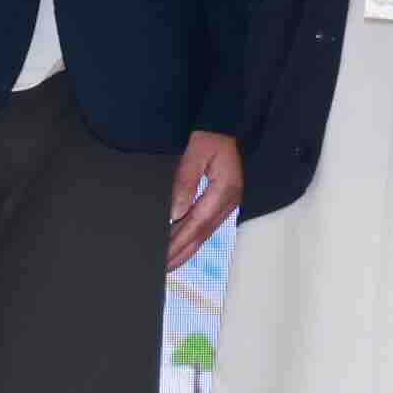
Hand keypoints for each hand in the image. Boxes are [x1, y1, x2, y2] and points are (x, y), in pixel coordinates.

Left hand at [165, 130, 242, 266]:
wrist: (228, 124)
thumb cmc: (213, 135)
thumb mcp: (196, 152)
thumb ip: (185, 181)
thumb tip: (175, 212)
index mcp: (224, 190)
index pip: (197, 223)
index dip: (180, 241)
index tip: (164, 255)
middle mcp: (229, 200)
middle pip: (203, 233)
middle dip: (182, 252)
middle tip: (163, 268)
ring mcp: (229, 201)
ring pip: (206, 231)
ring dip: (188, 248)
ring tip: (171, 262)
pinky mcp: (225, 200)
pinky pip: (209, 224)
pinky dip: (195, 237)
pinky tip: (185, 243)